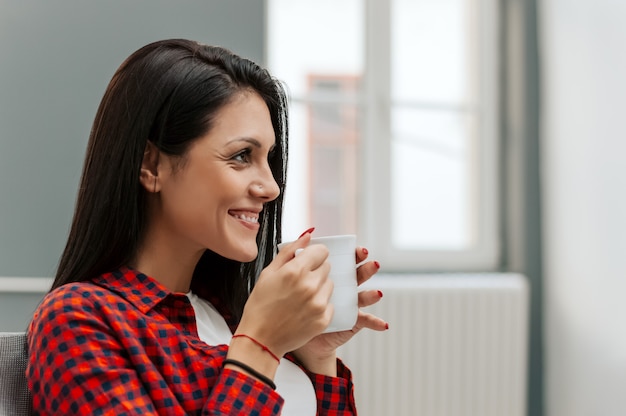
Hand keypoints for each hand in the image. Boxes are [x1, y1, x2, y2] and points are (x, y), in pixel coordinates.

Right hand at [236, 232, 333, 357]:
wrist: (260, 339)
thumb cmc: (260, 306)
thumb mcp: (268, 273)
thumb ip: (289, 251)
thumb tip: (307, 236)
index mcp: (295, 271)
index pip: (321, 251)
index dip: (314, 255)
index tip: (307, 261)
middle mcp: (309, 286)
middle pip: (327, 267)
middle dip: (315, 271)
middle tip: (300, 282)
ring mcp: (318, 304)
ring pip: (330, 284)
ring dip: (319, 287)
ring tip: (302, 297)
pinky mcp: (323, 319)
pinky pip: (330, 303)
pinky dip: (320, 305)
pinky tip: (304, 310)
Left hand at [292, 246, 387, 374]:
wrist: (291, 333)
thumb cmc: (290, 302)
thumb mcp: (290, 275)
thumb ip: (296, 253)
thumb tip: (307, 233)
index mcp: (331, 275)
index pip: (345, 260)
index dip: (352, 253)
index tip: (354, 248)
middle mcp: (344, 288)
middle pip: (358, 274)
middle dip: (366, 266)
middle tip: (368, 260)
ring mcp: (349, 305)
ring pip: (364, 295)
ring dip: (372, 292)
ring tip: (376, 293)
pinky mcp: (351, 321)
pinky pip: (364, 320)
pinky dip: (375, 322)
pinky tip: (382, 324)